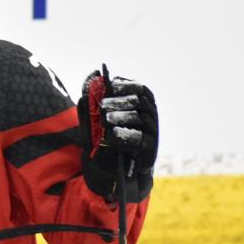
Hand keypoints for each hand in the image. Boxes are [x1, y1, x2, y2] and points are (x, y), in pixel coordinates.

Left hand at [78, 68, 157, 202]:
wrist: (117, 167)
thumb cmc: (108, 136)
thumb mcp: (98, 118)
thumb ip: (94, 99)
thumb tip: (91, 76)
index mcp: (142, 104)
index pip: (140, 88)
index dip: (127, 85)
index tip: (111, 85)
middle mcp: (151, 116)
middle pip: (141, 101)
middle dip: (120, 101)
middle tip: (102, 106)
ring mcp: (152, 132)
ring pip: (141, 118)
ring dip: (122, 116)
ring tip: (106, 119)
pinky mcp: (150, 149)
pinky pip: (140, 139)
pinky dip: (126, 135)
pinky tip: (112, 135)